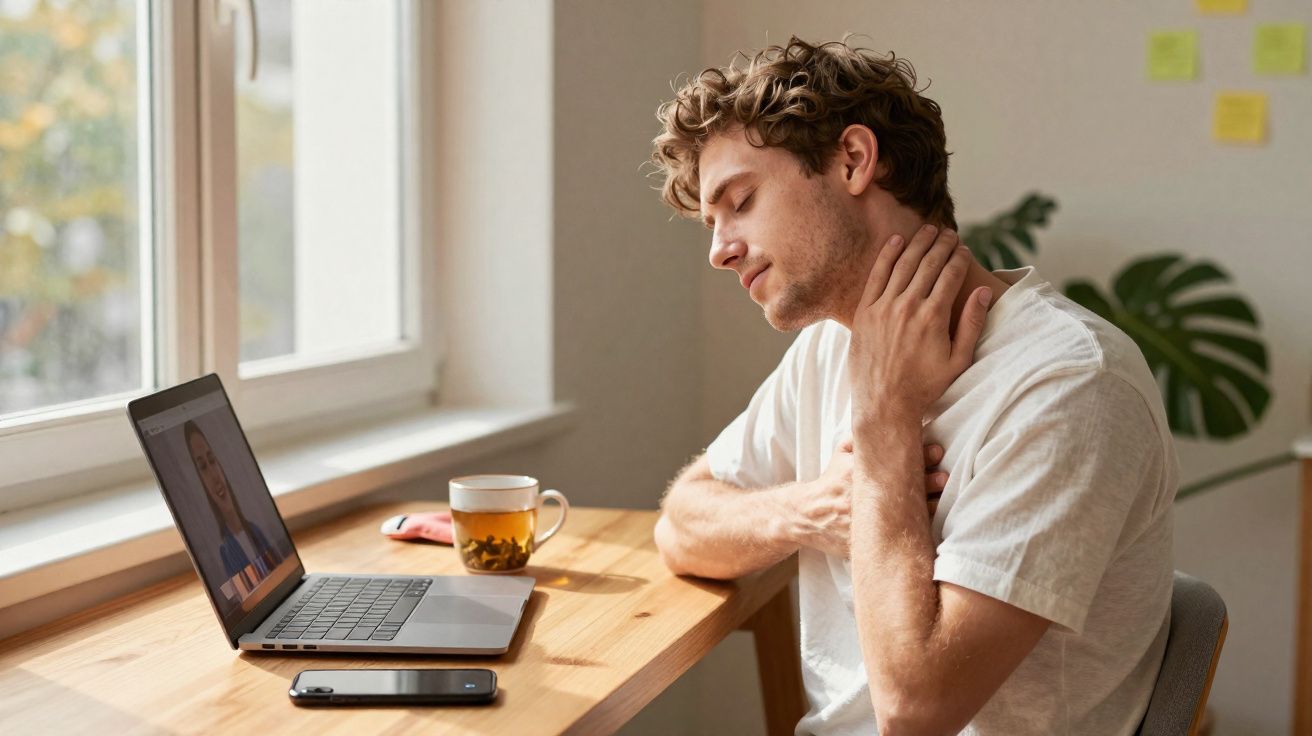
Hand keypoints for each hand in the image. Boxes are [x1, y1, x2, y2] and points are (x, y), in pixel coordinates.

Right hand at [787, 439, 948, 557]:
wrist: (806, 516)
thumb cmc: (829, 482)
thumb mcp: (840, 454)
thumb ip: (860, 438)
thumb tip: (882, 417)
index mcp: (854, 472)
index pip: (890, 461)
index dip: (916, 456)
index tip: (937, 451)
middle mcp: (858, 497)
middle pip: (898, 489)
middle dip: (924, 483)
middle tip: (944, 477)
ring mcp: (861, 521)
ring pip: (900, 516)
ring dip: (924, 509)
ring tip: (941, 501)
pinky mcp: (863, 542)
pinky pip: (890, 539)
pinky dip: (910, 535)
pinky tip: (928, 529)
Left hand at [847, 225, 992, 430]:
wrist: (884, 404)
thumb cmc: (925, 386)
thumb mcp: (958, 360)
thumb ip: (971, 323)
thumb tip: (983, 291)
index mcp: (933, 317)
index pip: (951, 275)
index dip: (959, 258)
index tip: (964, 249)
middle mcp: (908, 307)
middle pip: (928, 264)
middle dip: (942, 244)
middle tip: (949, 233)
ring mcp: (883, 308)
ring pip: (903, 264)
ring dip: (918, 243)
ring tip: (928, 230)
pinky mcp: (864, 312)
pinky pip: (877, 275)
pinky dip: (887, 255)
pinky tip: (896, 240)